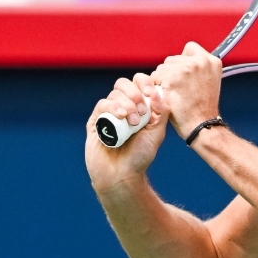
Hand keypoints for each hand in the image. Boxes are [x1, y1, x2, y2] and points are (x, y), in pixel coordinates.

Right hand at [85, 71, 167, 193]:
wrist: (122, 175)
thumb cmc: (140, 156)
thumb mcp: (157, 133)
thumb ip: (161, 112)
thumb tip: (157, 91)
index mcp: (138, 106)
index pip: (139, 83)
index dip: (145, 82)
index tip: (150, 93)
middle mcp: (122, 107)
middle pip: (124, 84)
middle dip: (135, 94)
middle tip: (142, 112)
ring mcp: (108, 113)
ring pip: (114, 93)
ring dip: (127, 105)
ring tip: (133, 124)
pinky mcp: (95, 121)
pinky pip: (102, 105)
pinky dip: (113, 107)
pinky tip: (121, 116)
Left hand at [150, 41, 222, 142]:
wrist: (201, 125)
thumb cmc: (202, 108)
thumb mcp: (209, 81)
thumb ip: (199, 68)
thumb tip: (182, 61)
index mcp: (211, 61)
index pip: (190, 48)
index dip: (184, 61)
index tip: (185, 74)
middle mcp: (200, 62)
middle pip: (172, 59)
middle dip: (171, 72)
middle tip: (180, 89)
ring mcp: (185, 70)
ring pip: (162, 68)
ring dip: (163, 80)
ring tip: (174, 94)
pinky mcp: (171, 79)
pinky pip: (155, 78)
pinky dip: (156, 88)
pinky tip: (166, 97)